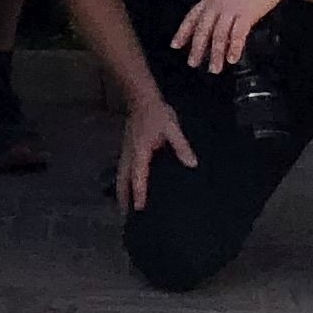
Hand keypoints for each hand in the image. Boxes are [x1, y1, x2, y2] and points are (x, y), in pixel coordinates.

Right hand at [115, 91, 199, 212]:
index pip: (139, 177)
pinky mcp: (127, 147)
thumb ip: (181, 146)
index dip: (138, 194)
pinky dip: (123, 179)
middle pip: (123, 180)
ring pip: (121, 174)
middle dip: (123, 197)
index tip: (138, 209)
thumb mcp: (172, 128)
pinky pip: (123, 168)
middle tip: (123, 215)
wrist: (140, 97)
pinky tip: (126, 184)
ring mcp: (126, 150)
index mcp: (140, 152)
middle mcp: (130, 154)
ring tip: (122, 205)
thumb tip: (192, 164)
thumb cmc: (157, 112)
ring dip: (121, 189)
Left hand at [171, 0, 288, 73]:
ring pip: (218, 36)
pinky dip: (234, 48)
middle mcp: (217, 5)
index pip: (191, 17)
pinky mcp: (246, 14)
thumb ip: (218, 5)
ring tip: (214, 68)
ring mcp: (230, 10)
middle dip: (196, 49)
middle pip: (202, 30)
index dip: (182, 32)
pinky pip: (237, 35)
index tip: (175, 45)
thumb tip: (213, 23)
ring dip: (215, 55)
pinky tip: (232, 59)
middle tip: (192, 63)